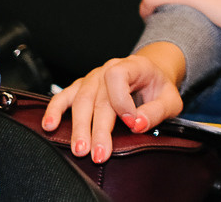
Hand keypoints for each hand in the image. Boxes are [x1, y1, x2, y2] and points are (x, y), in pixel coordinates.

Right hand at [42, 43, 186, 163]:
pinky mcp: (81, 88)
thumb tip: (138, 124)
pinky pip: (64, 96)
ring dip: (79, 127)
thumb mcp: (170, 99)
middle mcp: (109, 69)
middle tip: (99, 153)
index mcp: (133, 66)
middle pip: (98, 98)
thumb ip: (157, 110)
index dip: (122, 102)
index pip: (118, 77)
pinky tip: (50, 125)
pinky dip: (55, 110)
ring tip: (80, 149)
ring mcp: (93, 78)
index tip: (131, 124)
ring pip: (80, 101)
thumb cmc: (158, 89)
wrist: (151, 75)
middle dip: (98, 129)